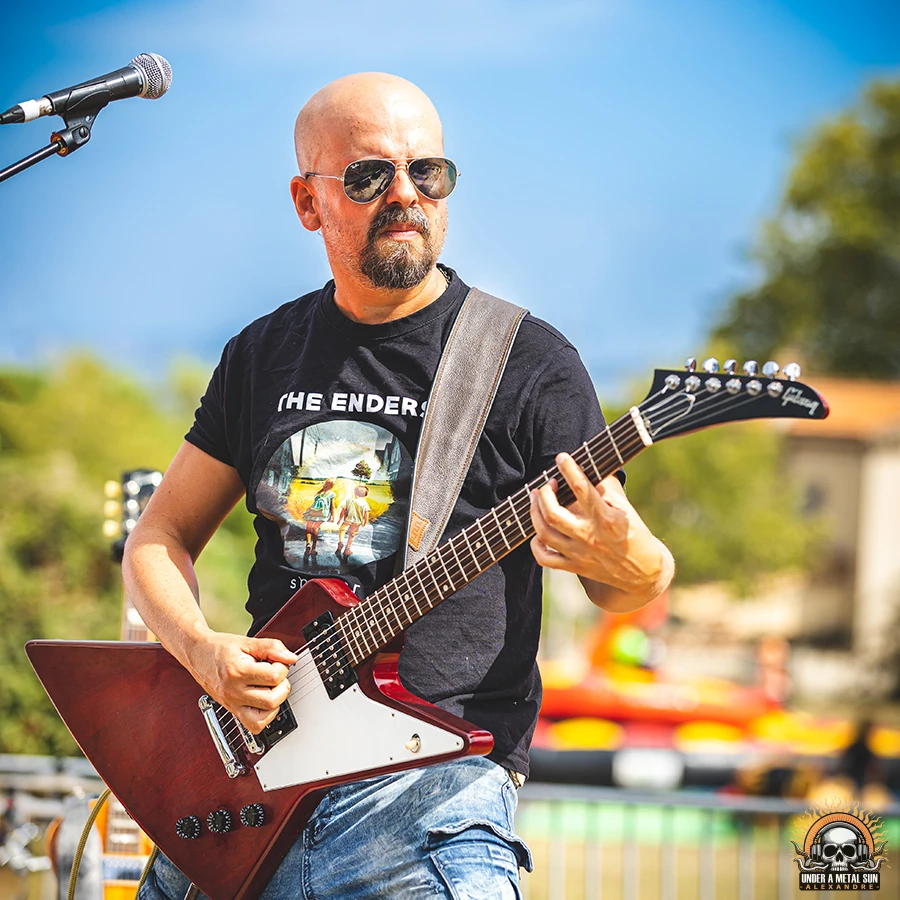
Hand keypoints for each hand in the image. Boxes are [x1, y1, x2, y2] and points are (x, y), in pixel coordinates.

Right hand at [186, 632, 297, 733]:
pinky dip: (264, 716)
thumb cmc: (220, 648)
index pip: (274, 676)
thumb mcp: (247, 640)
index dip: (283, 666)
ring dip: (274, 704)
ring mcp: (231, 704)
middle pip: (271, 701)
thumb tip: (291, 658)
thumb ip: (272, 647)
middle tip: (276, 675)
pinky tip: (264, 700)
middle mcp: (233, 691)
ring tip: (270, 688)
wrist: (197, 654)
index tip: (278, 661)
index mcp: (237, 671)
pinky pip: (253, 726)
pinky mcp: (231, 711)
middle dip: (282, 686)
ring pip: (262, 719)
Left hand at [529, 452, 671, 607]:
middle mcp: (590, 537)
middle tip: (546, 482)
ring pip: (544, 534)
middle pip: (553, 514)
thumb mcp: (626, 510)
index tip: (562, 458)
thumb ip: (607, 491)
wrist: (643, 573)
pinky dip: (536, 544)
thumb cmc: (635, 535)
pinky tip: (538, 531)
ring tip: (535, 498)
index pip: (582, 489)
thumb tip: (588, 470)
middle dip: (544, 493)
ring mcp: (580, 554)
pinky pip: (544, 558)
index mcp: (606, 519)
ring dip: (534, 512)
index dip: (569, 470)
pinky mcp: (574, 567)